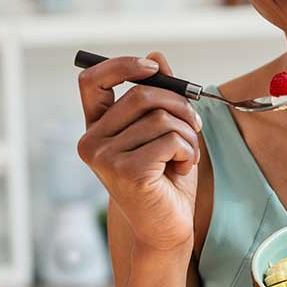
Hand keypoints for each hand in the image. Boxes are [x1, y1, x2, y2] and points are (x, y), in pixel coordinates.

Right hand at [76, 51, 201, 253]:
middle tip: (195, 124)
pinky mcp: (127, 172)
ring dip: (188, 134)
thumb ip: (159, 97)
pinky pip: (170, 139)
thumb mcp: (164, 132)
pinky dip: (188, 151)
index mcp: (97, 129)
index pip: (92, 81)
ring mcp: (105, 158)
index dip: (122, 65)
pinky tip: (182, 169)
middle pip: (141, 95)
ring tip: (187, 155)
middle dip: (179, 105)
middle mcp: (92, 142)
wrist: (168, 229)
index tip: (154, 69)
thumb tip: (157, 56)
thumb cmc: (166, 180)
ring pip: (160, 118)